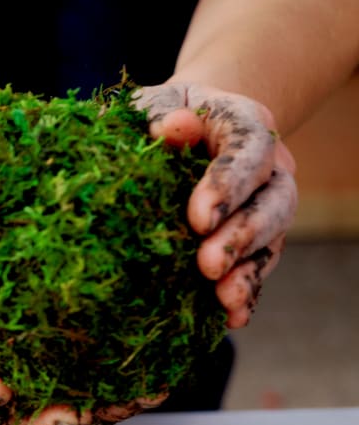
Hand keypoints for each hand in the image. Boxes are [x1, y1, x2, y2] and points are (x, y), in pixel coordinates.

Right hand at [0, 363, 166, 424]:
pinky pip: (113, 390)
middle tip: (67, 417)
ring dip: (88, 420)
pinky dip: (133, 392)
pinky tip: (156, 382)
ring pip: (63, 419)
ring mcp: (50, 375)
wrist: (34, 211)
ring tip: (110, 406)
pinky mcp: (94, 364)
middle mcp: (5, 376)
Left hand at [138, 82, 297, 328]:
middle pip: (274, 201)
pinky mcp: (254, 239)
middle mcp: (268, 166)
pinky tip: (229, 318)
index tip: (197, 220)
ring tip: (224, 299)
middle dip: (242, 236)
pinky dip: (246, 292)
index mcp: (244, 122)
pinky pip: (258, 267)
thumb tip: (174, 128)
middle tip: (207, 266)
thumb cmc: (157, 116)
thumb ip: (159, 115)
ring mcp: (265, 204)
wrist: (179, 125)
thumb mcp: (151, 106)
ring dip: (248, 271)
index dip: (228, 185)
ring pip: (273, 239)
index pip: (249, 149)